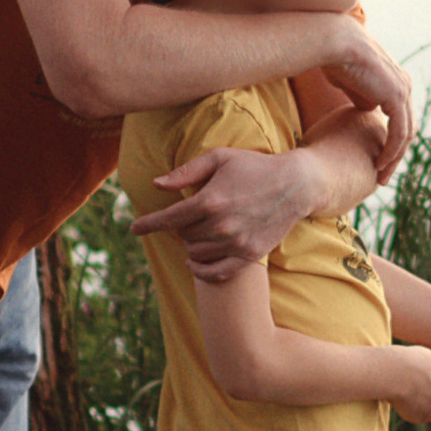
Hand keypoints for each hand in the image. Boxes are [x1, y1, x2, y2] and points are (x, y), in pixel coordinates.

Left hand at [131, 146, 322, 282]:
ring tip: (198, 232)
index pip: (168, 219)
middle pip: (183, 236)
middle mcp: (221, 225)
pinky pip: (217, 272)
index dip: (147, 225)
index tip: (133, 229)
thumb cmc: (255, 167)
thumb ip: (186, 172)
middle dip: (180, 227)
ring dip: (191, 245)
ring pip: (196, 254)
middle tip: (189, 216)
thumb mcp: (220, 158)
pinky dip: (201, 270)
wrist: (297, 185)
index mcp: (210, 200)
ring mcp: (236, 243)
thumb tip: (156, 185)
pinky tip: (194, 263)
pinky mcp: (250, 255)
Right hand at [321, 19, 415, 176]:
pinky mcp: (397, 97)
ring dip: (394, 158)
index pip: (400, 120)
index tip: (377, 161)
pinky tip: (380, 163)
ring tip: (381, 175)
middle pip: (406, 129)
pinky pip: (399, 132)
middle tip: (383, 176)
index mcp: (396, 83)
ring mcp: (403, 91)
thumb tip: (367, 110)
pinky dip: (391, 150)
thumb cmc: (337, 60)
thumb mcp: (352, 85)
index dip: (390, 142)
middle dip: (395, 155)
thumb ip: (362, 97)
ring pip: (405, 134)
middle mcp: (404, 86)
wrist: (335, 44)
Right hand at [385, 346, 430, 425]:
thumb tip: (430, 368)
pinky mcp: (420, 419)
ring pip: (429, 413)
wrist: (397, 374)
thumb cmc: (413, 362)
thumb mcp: (428, 358)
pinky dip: (409, 409)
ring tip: (408, 391)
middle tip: (421, 394)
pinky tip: (402, 397)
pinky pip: (414, 415)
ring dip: (421, 406)